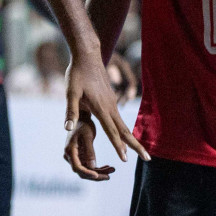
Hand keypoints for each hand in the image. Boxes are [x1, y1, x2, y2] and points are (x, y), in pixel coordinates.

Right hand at [63, 114, 113, 180]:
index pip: (77, 167)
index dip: (87, 173)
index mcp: (70, 150)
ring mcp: (75, 157)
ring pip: (86, 170)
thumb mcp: (88, 136)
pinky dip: (98, 168)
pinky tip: (108, 167)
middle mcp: (70, 156)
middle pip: (82, 172)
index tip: (98, 176)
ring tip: (112, 170)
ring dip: (99, 172)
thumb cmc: (84, 124)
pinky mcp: (80, 156)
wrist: (81, 117)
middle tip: (109, 176)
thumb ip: (90, 151)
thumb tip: (92, 166)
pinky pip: (89, 166)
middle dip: (96, 175)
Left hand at [65, 49, 148, 164]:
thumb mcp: (70, 92)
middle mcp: (110, 107)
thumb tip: (67, 128)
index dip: (118, 146)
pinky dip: (123, 130)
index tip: (125, 159)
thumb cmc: (77, 74)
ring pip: (123, 125)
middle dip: (136, 146)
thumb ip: (70, 111)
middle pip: (124, 131)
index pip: (112, 132)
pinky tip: (123, 136)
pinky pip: (118, 119)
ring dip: (130, 139)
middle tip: (147, 159)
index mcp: (101, 107)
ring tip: (138, 152)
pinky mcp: (110, 100)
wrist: (88, 56)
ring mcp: (112, 103)